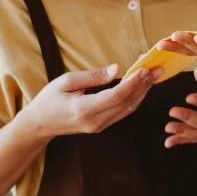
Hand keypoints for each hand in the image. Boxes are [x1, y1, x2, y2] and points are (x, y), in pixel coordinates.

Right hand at [25, 64, 163, 139]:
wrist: (40, 124)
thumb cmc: (49, 99)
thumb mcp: (66, 81)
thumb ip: (93, 76)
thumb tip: (116, 69)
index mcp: (83, 109)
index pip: (115, 96)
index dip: (132, 83)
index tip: (144, 69)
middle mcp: (94, 121)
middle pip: (126, 103)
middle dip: (144, 86)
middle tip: (157, 69)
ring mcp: (99, 126)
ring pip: (128, 109)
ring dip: (143, 92)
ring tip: (154, 76)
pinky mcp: (102, 126)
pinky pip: (123, 112)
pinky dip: (135, 98)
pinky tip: (142, 86)